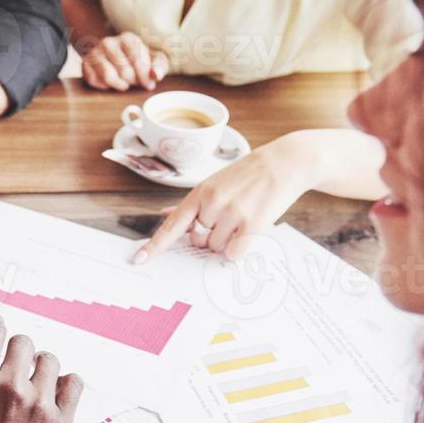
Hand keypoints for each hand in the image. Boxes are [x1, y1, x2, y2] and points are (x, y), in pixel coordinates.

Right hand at [0, 313, 83, 422]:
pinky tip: (54, 392)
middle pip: (23, 342)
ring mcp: (38, 404)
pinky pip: (74, 383)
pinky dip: (65, 382)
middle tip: (11, 366)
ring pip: (49, 359)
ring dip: (39, 365)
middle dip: (14, 350)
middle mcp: (9, 386)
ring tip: (32, 381)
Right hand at [82, 32, 168, 91]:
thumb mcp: (155, 60)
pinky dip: (105, 86)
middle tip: (134, 81)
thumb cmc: (138, 59)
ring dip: (119, 85)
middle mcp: (109, 42)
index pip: (137, 60)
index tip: (148, 84)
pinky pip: (95, 81)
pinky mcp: (85, 64)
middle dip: (132, 81)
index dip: (144, 77)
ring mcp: (95, 52)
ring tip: (124, 83)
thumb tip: (156, 75)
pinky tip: (111, 82)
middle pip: (124, 71)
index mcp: (128, 38)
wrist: (114, 56)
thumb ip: (160, 66)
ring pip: (108, 76)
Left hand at [134, 134, 321, 262]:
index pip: (171, 225)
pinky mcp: (253, 223)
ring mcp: (232, 213)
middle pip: (198, 242)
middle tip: (228, 221)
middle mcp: (212, 203)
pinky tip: (248, 234)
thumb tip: (165, 214)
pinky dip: (239, 251)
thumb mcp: (215, 183)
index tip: (138, 260)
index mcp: (200, 193)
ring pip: (217, 249)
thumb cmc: (249, 174)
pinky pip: (235, 254)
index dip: (154, 246)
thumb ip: (191, 204)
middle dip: (210, 239)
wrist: (285, 162)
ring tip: (242, 221)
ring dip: (227, 243)